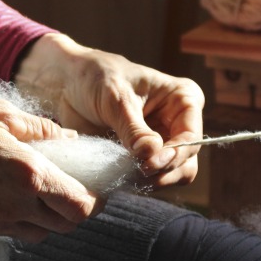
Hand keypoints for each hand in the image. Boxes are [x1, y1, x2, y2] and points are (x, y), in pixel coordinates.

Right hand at [0, 100, 102, 241]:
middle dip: (77, 210)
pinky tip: (11, 197)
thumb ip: (41, 128)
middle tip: (72, 189)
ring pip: (43, 233)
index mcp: (28, 174)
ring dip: (51, 217)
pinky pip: (15, 232)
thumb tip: (69, 136)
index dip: (95, 201)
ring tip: (42, 193)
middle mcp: (17, 205)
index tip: (95, 189)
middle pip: (68, 225)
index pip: (81, 206)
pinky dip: (24, 220)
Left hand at [15, 34, 204, 187]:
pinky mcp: (143, 157)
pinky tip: (120, 176)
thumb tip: (152, 155)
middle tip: (138, 174)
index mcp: (183, 100)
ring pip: (171, 175)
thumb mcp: (116, 99)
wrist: (69, 84)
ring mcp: (163, 143)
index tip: (150, 164)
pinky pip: (149, 179)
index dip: (175, 155)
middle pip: (186, 162)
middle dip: (164, 172)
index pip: (191, 137)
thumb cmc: (96, 78)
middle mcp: (179, 123)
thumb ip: (134, 129)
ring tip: (126, 175)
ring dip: (151, 181)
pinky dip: (137, 182)